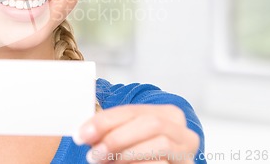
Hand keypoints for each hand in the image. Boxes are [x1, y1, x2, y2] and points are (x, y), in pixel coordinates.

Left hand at [73, 104, 199, 163]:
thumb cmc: (138, 156)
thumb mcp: (126, 138)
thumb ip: (110, 131)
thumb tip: (85, 132)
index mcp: (168, 115)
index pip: (133, 111)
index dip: (105, 121)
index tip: (82, 134)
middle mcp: (183, 132)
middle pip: (151, 124)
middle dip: (118, 137)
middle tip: (93, 153)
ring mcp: (187, 154)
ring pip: (161, 144)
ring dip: (128, 153)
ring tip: (105, 161)